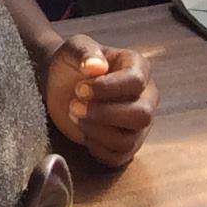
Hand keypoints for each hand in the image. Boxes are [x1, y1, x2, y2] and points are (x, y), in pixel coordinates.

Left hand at [44, 35, 155, 167]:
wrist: (60, 84)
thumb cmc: (71, 64)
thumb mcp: (73, 48)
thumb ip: (85, 52)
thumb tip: (96, 66)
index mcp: (139, 67)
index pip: (135, 82)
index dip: (106, 88)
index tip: (80, 88)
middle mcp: (147, 97)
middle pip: (141, 116)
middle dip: (103, 114)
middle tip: (74, 105)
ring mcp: (139, 124)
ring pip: (129, 140)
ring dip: (96, 131)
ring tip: (75, 115)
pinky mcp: (127, 144)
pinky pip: (119, 157)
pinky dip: (96, 148)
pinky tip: (83, 131)